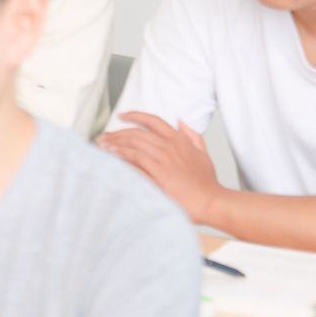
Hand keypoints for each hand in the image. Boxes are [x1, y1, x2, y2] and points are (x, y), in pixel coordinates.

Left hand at [100, 113, 222, 221]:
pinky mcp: (158, 172)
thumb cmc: (206, 183)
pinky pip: (135, 158)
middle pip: (137, 132)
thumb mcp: (202, 154)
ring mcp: (164, 159)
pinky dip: (122, 155)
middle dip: (118, 133)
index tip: (122, 115)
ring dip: (116, 143)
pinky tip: (113, 156)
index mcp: (180, 140)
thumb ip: (193, 136)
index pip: (153, 120)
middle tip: (105, 137)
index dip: (135, 115)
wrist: (211, 201)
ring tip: (104, 146)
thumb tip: (181, 122)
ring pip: (133, 143)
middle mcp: (170, 146)